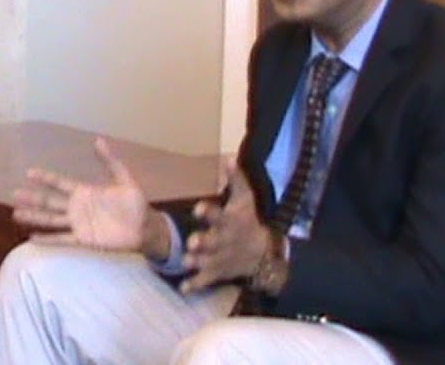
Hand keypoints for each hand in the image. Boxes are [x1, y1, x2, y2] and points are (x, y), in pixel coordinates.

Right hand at [11, 137, 165, 256]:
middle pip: (50, 201)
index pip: (60, 183)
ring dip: (34, 217)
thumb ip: (110, 161)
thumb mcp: (124, 179)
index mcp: (84, 191)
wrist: (145, 227)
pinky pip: (62, 239)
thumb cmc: (135, 203)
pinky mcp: (83, 239)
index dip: (45, 178)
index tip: (29, 172)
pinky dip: (47, 239)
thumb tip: (98, 140)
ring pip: (51, 219)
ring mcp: (78, 223)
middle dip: (32, 198)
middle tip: (14, 195)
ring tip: (16, 214)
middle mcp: (77, 207)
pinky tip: (31, 238)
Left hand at [180, 162, 269, 292]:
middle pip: (212, 242)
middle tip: (192, 242)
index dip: (209, 212)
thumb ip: (236, 179)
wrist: (262, 253)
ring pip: (207, 262)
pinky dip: (195, 285)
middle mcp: (223, 241)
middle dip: (203, 242)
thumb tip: (228, 156)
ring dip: (196, 262)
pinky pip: (205, 281)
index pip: (219, 215)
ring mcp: (220, 259)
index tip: (197, 208)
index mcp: (228, 222)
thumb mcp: (244, 198)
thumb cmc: (247, 221)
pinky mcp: (217, 273)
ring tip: (184, 262)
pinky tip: (183, 288)